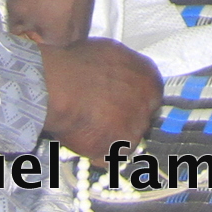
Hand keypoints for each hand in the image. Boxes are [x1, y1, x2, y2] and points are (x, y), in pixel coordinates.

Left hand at [7, 0, 96, 48]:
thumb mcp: (18, 10)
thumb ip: (15, 31)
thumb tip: (13, 39)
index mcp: (62, 42)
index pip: (34, 52)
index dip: (19, 40)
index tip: (10, 30)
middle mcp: (79, 34)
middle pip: (48, 39)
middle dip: (32, 30)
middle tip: (19, 15)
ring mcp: (85, 16)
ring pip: (56, 24)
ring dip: (43, 17)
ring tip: (32, 1)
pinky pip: (65, 10)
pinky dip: (54, 5)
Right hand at [39, 39, 162, 161]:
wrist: (60, 85)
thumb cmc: (81, 64)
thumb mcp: (114, 54)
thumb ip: (126, 71)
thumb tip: (123, 78)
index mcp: (151, 82)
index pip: (150, 99)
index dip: (133, 102)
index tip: (121, 104)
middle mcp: (147, 109)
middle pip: (140, 120)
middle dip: (124, 120)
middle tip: (103, 115)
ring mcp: (132, 133)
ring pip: (125, 140)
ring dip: (111, 137)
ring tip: (90, 127)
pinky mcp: (114, 152)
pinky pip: (107, 157)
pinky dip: (97, 152)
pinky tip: (85, 139)